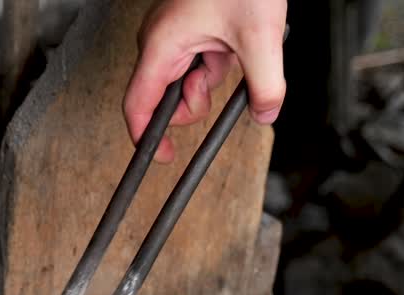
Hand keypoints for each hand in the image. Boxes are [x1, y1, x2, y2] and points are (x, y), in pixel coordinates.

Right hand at [123, 0, 287, 162]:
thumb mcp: (261, 37)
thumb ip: (265, 84)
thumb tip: (265, 113)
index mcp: (161, 45)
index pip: (138, 106)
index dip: (147, 138)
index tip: (161, 157)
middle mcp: (160, 41)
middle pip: (165, 96)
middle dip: (194, 103)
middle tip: (220, 90)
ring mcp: (173, 34)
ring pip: (186, 79)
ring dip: (210, 81)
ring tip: (233, 55)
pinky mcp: (189, 27)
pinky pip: (199, 60)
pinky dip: (217, 64)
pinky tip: (235, 47)